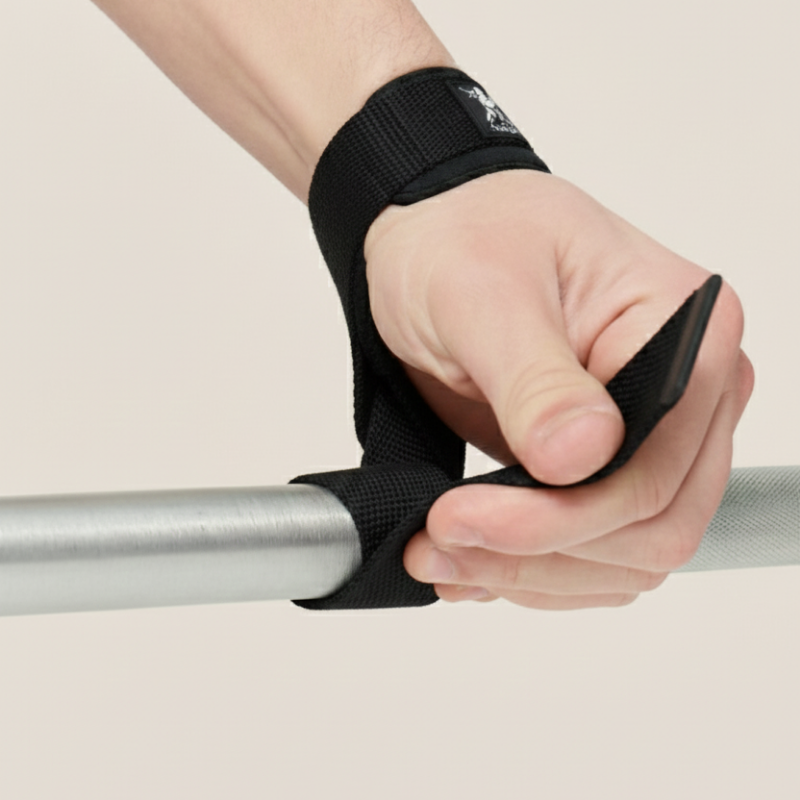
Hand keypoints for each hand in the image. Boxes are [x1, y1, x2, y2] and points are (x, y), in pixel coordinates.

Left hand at [363, 169, 753, 608]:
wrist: (434, 243)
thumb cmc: (463, 239)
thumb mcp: (483, 294)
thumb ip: (536, 377)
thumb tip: (584, 454)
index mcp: (685, 328)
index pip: (654, 468)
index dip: (560, 518)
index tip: (463, 519)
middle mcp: (687, 390)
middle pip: (652, 526)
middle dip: (539, 554)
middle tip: (442, 543)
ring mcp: (650, 435)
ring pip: (626, 555)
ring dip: (530, 573)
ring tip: (439, 556)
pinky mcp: (605, 466)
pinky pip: (594, 550)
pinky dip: (531, 570)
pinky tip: (471, 560)